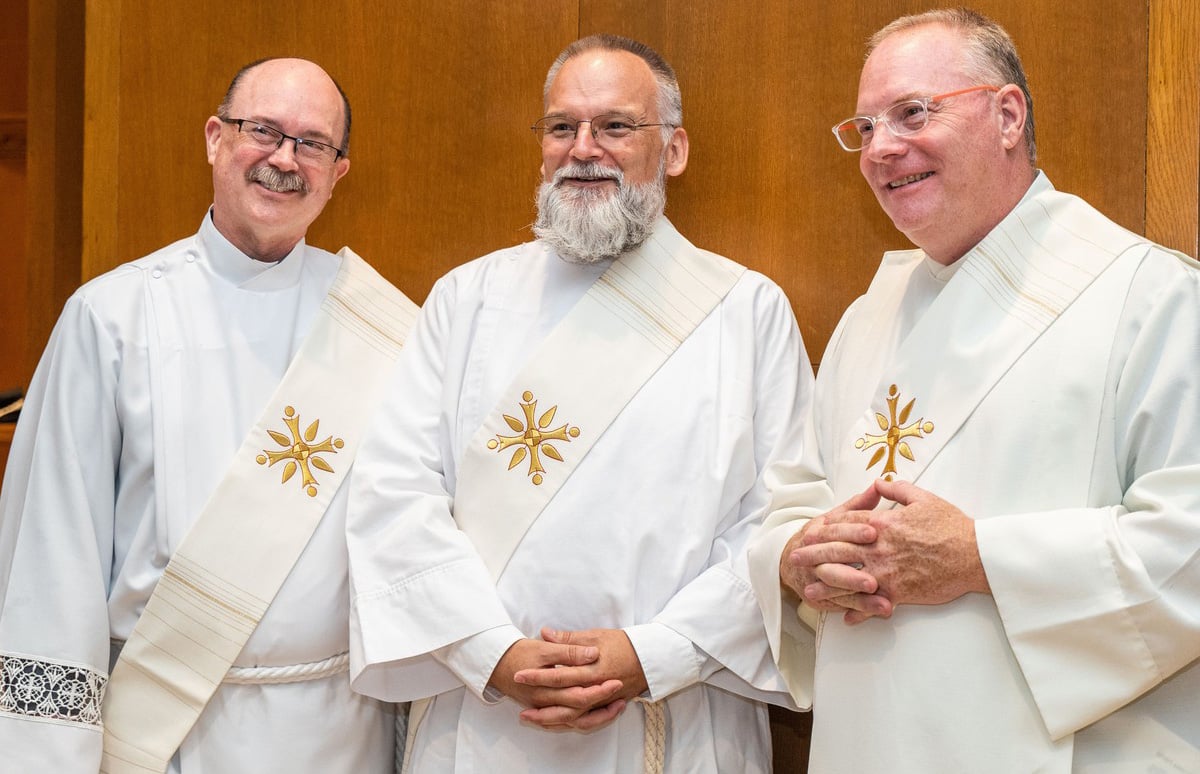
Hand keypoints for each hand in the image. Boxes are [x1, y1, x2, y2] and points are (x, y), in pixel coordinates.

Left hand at [513, 627, 647, 730]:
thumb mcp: (596, 635)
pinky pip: (586, 721)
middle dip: (540, 703)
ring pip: (574, 716)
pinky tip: (553, 722)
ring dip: (551, 719)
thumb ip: (570, 639)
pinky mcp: (606, 706)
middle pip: (564, 700)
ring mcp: (602, 701)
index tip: (519, 674)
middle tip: (519, 704)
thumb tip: (545, 633)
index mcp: (593, 669)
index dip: (538, 676)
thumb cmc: (623, 644)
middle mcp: (597, 688)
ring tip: (530, 718)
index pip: (560, 675)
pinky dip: (568, 723)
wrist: (650, 658)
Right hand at [780, 485, 890, 620]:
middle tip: (875, 577)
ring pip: (836, 587)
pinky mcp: (821, 598)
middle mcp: (814, 556)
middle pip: (832, 562)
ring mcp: (816, 578)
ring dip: (859, 596)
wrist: (790, 561)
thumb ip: (858, 506)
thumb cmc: (821, 538)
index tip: (873, 532)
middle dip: (853, 571)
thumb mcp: (835, 518)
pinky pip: (840, 604)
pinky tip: (878, 610)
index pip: (834, 530)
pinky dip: (860, 609)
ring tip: (881, 600)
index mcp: (818, 532)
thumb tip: (879, 486)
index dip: (853, 531)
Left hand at [794, 479, 988, 623]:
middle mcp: (880, 548)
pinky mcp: (900, 593)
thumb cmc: (952, 525)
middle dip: (814, 556)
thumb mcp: (923, 498)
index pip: (845, 525)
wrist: (975, 555)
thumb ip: (897, 490)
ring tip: (810, 594)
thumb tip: (878, 483)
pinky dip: (860, 613)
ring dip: (827, 588)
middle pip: (839, 552)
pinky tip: (847, 619)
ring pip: (849, 580)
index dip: (824, 529)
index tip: (809, 533)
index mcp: (883, 524)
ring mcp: (888, 572)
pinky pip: (874, 605)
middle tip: (796, 561)